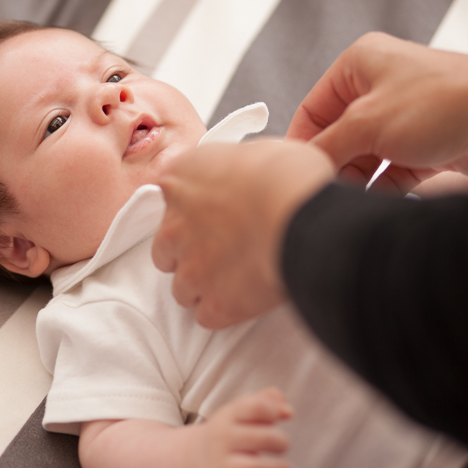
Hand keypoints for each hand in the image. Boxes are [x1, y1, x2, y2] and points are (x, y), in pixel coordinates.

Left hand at [153, 140, 333, 328]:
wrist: (301, 216)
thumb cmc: (286, 176)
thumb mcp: (254, 151)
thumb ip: (231, 169)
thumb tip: (243, 176)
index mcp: (178, 181)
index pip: (169, 200)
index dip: (193, 211)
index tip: (213, 214)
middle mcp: (173, 225)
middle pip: (166, 251)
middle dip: (189, 254)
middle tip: (222, 251)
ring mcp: (190, 268)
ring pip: (183, 288)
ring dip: (204, 286)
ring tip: (237, 279)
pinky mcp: (213, 303)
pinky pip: (207, 316)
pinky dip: (224, 311)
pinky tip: (246, 300)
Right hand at [192, 387, 293, 467]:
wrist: (189, 461)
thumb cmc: (226, 434)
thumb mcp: (237, 412)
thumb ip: (264, 400)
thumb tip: (288, 411)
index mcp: (226, 417)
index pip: (255, 406)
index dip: (272, 410)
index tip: (274, 418)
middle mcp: (222, 441)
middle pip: (264, 438)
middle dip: (281, 442)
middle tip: (279, 446)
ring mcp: (223, 467)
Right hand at [288, 32, 467, 192]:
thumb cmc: (453, 99)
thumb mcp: (367, 123)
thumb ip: (326, 146)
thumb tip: (303, 166)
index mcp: (361, 65)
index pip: (312, 109)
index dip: (301, 141)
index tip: (295, 169)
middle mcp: (381, 89)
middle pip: (337, 136)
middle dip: (333, 163)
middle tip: (323, 185)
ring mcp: (403, 119)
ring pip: (363, 157)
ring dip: (356, 178)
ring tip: (349, 194)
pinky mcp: (423, 146)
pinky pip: (388, 173)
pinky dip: (380, 188)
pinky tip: (374, 198)